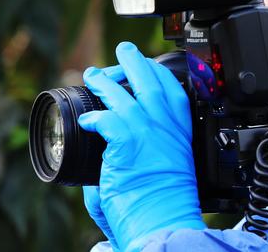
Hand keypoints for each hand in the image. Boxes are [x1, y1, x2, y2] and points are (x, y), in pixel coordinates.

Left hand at [78, 42, 205, 250]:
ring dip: (104, 81)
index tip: (148, 65)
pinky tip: (86, 121)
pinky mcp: (127, 140)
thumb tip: (127, 145)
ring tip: (92, 74)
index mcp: (181, 129)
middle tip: (124, 50)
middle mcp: (166, 124)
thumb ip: (150, 147)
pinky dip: (93, 116)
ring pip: (123, 92)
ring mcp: (147, 129)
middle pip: (150, 79)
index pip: (174, 88)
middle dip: (134, 61)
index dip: (158, 71)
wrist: (164, 217)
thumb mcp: (170, 163)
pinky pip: (104, 117)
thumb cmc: (167, 199)